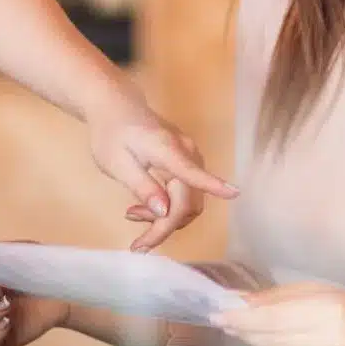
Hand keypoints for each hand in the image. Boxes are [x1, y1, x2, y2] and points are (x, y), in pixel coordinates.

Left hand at [85, 89, 236, 250]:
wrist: (113, 105)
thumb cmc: (110, 134)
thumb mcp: (117, 164)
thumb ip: (143, 187)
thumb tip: (164, 212)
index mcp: (168, 151)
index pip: (192, 172)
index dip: (213, 185)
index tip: (234, 193)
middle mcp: (186, 152)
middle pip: (188, 199)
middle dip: (166, 225)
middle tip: (138, 240)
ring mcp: (188, 155)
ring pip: (189, 199)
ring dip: (167, 217)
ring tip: (134, 214)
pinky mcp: (185, 159)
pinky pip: (185, 190)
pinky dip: (169, 206)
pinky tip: (144, 206)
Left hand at [212, 284, 344, 345]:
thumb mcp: (322, 292)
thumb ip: (280, 298)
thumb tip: (239, 300)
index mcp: (332, 311)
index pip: (276, 317)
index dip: (244, 318)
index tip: (219, 313)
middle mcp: (335, 342)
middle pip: (275, 341)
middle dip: (246, 332)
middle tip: (223, 321)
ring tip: (241, 332)